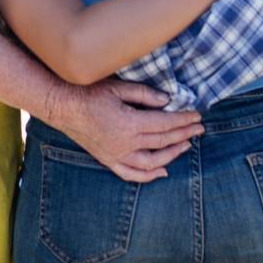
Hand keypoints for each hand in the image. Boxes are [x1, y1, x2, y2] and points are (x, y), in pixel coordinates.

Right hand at [44, 78, 203, 182]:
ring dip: (172, 155)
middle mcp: (125, 144)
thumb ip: (144, 94)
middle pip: (162, 142)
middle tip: (199, 128)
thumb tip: (167, 101)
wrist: (62, 107)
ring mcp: (116, 155)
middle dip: (184, 134)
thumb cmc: (89, 93)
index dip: (183, 120)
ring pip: (152, 162)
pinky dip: (149, 175)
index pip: (165, 124)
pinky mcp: (108, 160)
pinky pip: (131, 174)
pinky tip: (162, 171)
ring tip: (186, 145)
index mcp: (129, 124)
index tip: (198, 116)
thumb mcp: (117, 87)